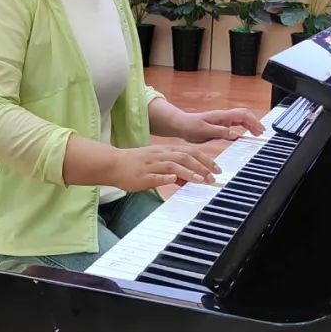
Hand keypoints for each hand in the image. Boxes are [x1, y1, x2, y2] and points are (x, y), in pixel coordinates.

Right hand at [106, 144, 220, 191]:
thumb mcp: (157, 163)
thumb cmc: (135, 164)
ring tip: (201, 180)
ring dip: (189, 172)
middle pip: (185, 156)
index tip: (217, 168)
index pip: (190, 151)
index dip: (205, 159)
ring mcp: (151, 165)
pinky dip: (166, 178)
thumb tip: (189, 179)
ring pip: (172, 165)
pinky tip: (175, 181)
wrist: (113, 163)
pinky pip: (155, 176)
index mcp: (165, 150)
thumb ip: (173, 170)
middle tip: (214, 176)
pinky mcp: (142, 175)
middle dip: (202, 165)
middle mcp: (160, 155)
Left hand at [178, 108, 264, 143]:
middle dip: (255, 122)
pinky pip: (234, 124)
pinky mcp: (219, 125)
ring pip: (240, 119)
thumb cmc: (190, 126)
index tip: (260, 130)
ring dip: (249, 125)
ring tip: (256, 134)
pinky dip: (242, 128)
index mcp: (222, 116)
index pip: (242, 115)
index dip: (253, 121)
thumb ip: (220, 132)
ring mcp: (222, 120)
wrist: (180, 125)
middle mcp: (223, 116)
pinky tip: (242, 135)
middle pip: (244, 115)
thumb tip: (235, 134)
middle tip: (261, 133)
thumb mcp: (204, 131)